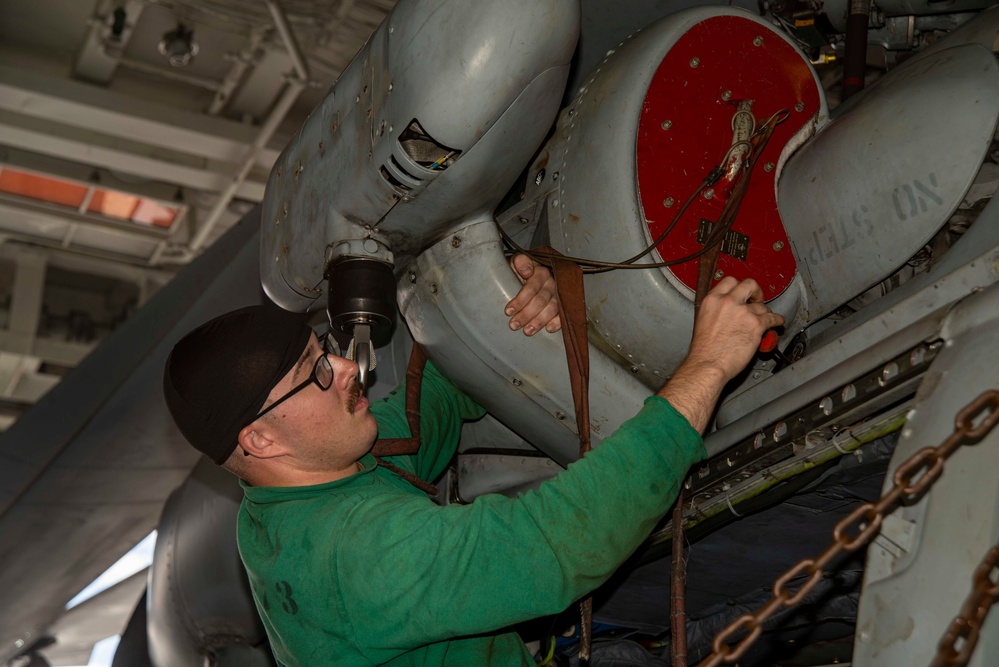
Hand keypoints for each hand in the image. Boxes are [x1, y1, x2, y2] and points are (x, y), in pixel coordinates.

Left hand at [504, 254, 561, 335]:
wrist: (529, 271)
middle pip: (541, 300)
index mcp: (540, 271)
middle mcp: (551, 282)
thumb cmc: (520, 269)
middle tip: (514, 325)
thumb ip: (520, 262)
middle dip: (527, 314)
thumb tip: (527, 271)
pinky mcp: (562, 303)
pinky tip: (549, 329)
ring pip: (552, 308)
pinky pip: (563, 313)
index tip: (509, 311)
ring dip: (539, 321)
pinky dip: (558, 322)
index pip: (532, 287)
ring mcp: (558, 293)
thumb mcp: (516, 261)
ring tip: (527, 331)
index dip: (520, 300)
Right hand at [659, 277, 783, 432]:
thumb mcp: (703, 320)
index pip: (730, 281)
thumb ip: (716, 310)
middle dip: (756, 291)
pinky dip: (777, 321)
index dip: (739, 286)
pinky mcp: (756, 325)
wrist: (708, 364)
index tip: (743, 292)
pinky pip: (773, 318)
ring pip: (762, 305)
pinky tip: (777, 323)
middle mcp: (728, 302)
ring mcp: (743, 312)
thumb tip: (727, 310)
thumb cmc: (704, 350)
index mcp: (712, 300)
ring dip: (765, 312)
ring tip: (766, 318)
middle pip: (749, 284)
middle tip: (757, 299)